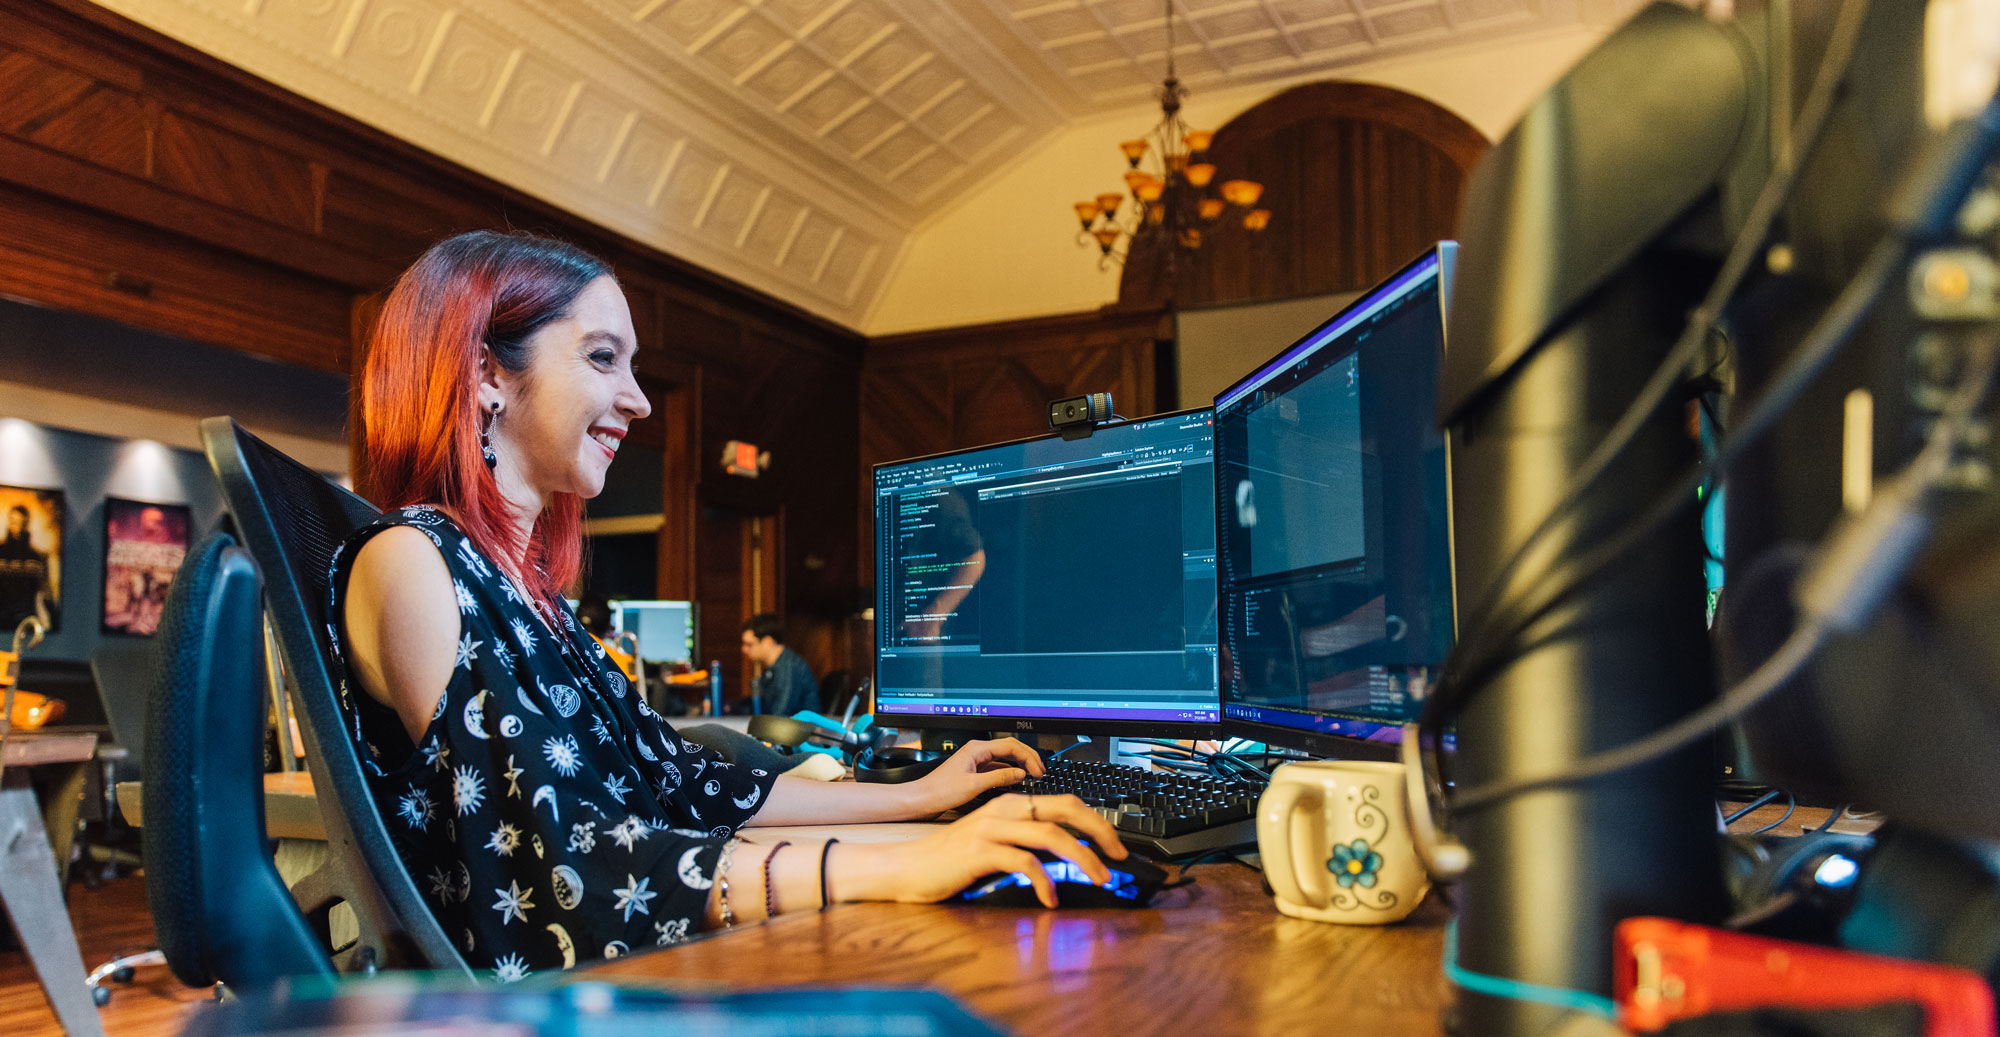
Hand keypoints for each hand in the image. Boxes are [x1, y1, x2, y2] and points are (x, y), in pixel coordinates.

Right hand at [831, 793, 1128, 908]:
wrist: (906, 868)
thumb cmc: (950, 860)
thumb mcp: (994, 845)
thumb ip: (1026, 843)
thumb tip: (1067, 855)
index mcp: (1010, 804)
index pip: (1066, 802)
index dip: (1096, 821)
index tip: (1114, 845)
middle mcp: (1004, 809)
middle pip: (1066, 809)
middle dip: (1100, 832)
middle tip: (1119, 857)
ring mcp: (992, 828)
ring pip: (1051, 834)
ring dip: (1082, 857)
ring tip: (1099, 878)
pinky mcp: (980, 851)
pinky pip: (1023, 862)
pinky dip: (1044, 881)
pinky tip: (1051, 899)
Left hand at [911, 737, 1044, 812]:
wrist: (921, 800)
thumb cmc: (940, 792)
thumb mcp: (973, 786)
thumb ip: (999, 778)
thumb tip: (1021, 774)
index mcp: (977, 749)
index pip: (1011, 746)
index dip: (1029, 758)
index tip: (1038, 771)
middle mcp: (977, 751)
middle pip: (1010, 749)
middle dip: (1028, 758)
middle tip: (1041, 772)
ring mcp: (976, 761)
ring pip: (1005, 758)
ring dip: (1020, 765)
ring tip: (1033, 776)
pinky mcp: (975, 771)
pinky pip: (998, 767)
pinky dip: (1010, 772)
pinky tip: (1017, 781)